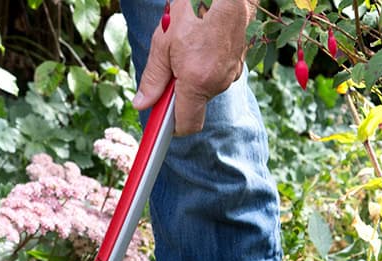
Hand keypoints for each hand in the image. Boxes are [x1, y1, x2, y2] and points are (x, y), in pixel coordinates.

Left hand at [133, 0, 253, 135]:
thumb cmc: (193, 10)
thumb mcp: (162, 44)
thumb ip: (153, 79)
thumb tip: (142, 104)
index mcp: (197, 82)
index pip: (187, 125)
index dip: (171, 128)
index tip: (159, 122)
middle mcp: (218, 82)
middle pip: (194, 105)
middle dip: (179, 94)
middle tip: (169, 67)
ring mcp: (231, 73)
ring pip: (205, 89)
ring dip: (192, 78)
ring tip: (186, 48)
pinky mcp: (239, 63)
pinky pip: (217, 75)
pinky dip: (206, 67)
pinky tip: (201, 44)